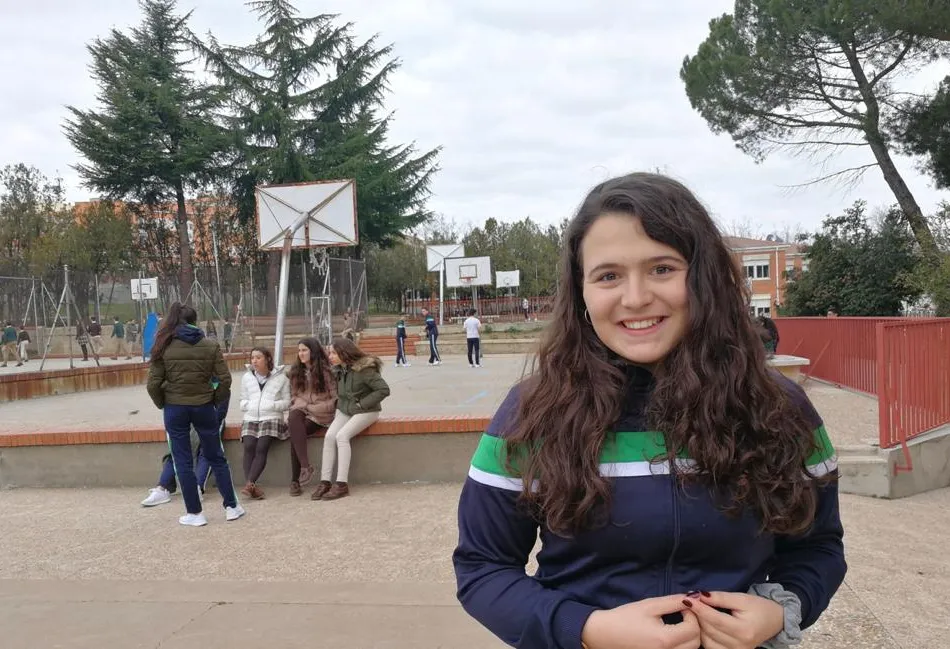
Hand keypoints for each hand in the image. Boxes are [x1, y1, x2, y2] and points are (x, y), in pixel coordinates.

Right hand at [582, 594, 700, 648]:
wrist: (604, 634)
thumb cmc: (625, 617)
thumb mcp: (650, 605)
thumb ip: (673, 601)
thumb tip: (693, 597)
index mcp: (664, 639)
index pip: (694, 628)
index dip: (692, 615)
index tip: (682, 607)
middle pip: (696, 642)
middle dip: (694, 626)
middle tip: (682, 615)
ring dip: (689, 637)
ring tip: (677, 625)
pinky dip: (681, 645)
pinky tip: (672, 636)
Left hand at [687, 591, 783, 648]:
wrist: (775, 622)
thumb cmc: (759, 607)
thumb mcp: (742, 598)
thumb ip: (721, 598)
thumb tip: (700, 595)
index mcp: (743, 630)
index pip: (714, 619)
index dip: (699, 608)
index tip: (687, 598)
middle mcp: (739, 645)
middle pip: (709, 630)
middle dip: (697, 615)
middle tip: (690, 602)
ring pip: (706, 640)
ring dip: (699, 625)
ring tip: (698, 612)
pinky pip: (710, 647)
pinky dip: (704, 635)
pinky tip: (705, 624)